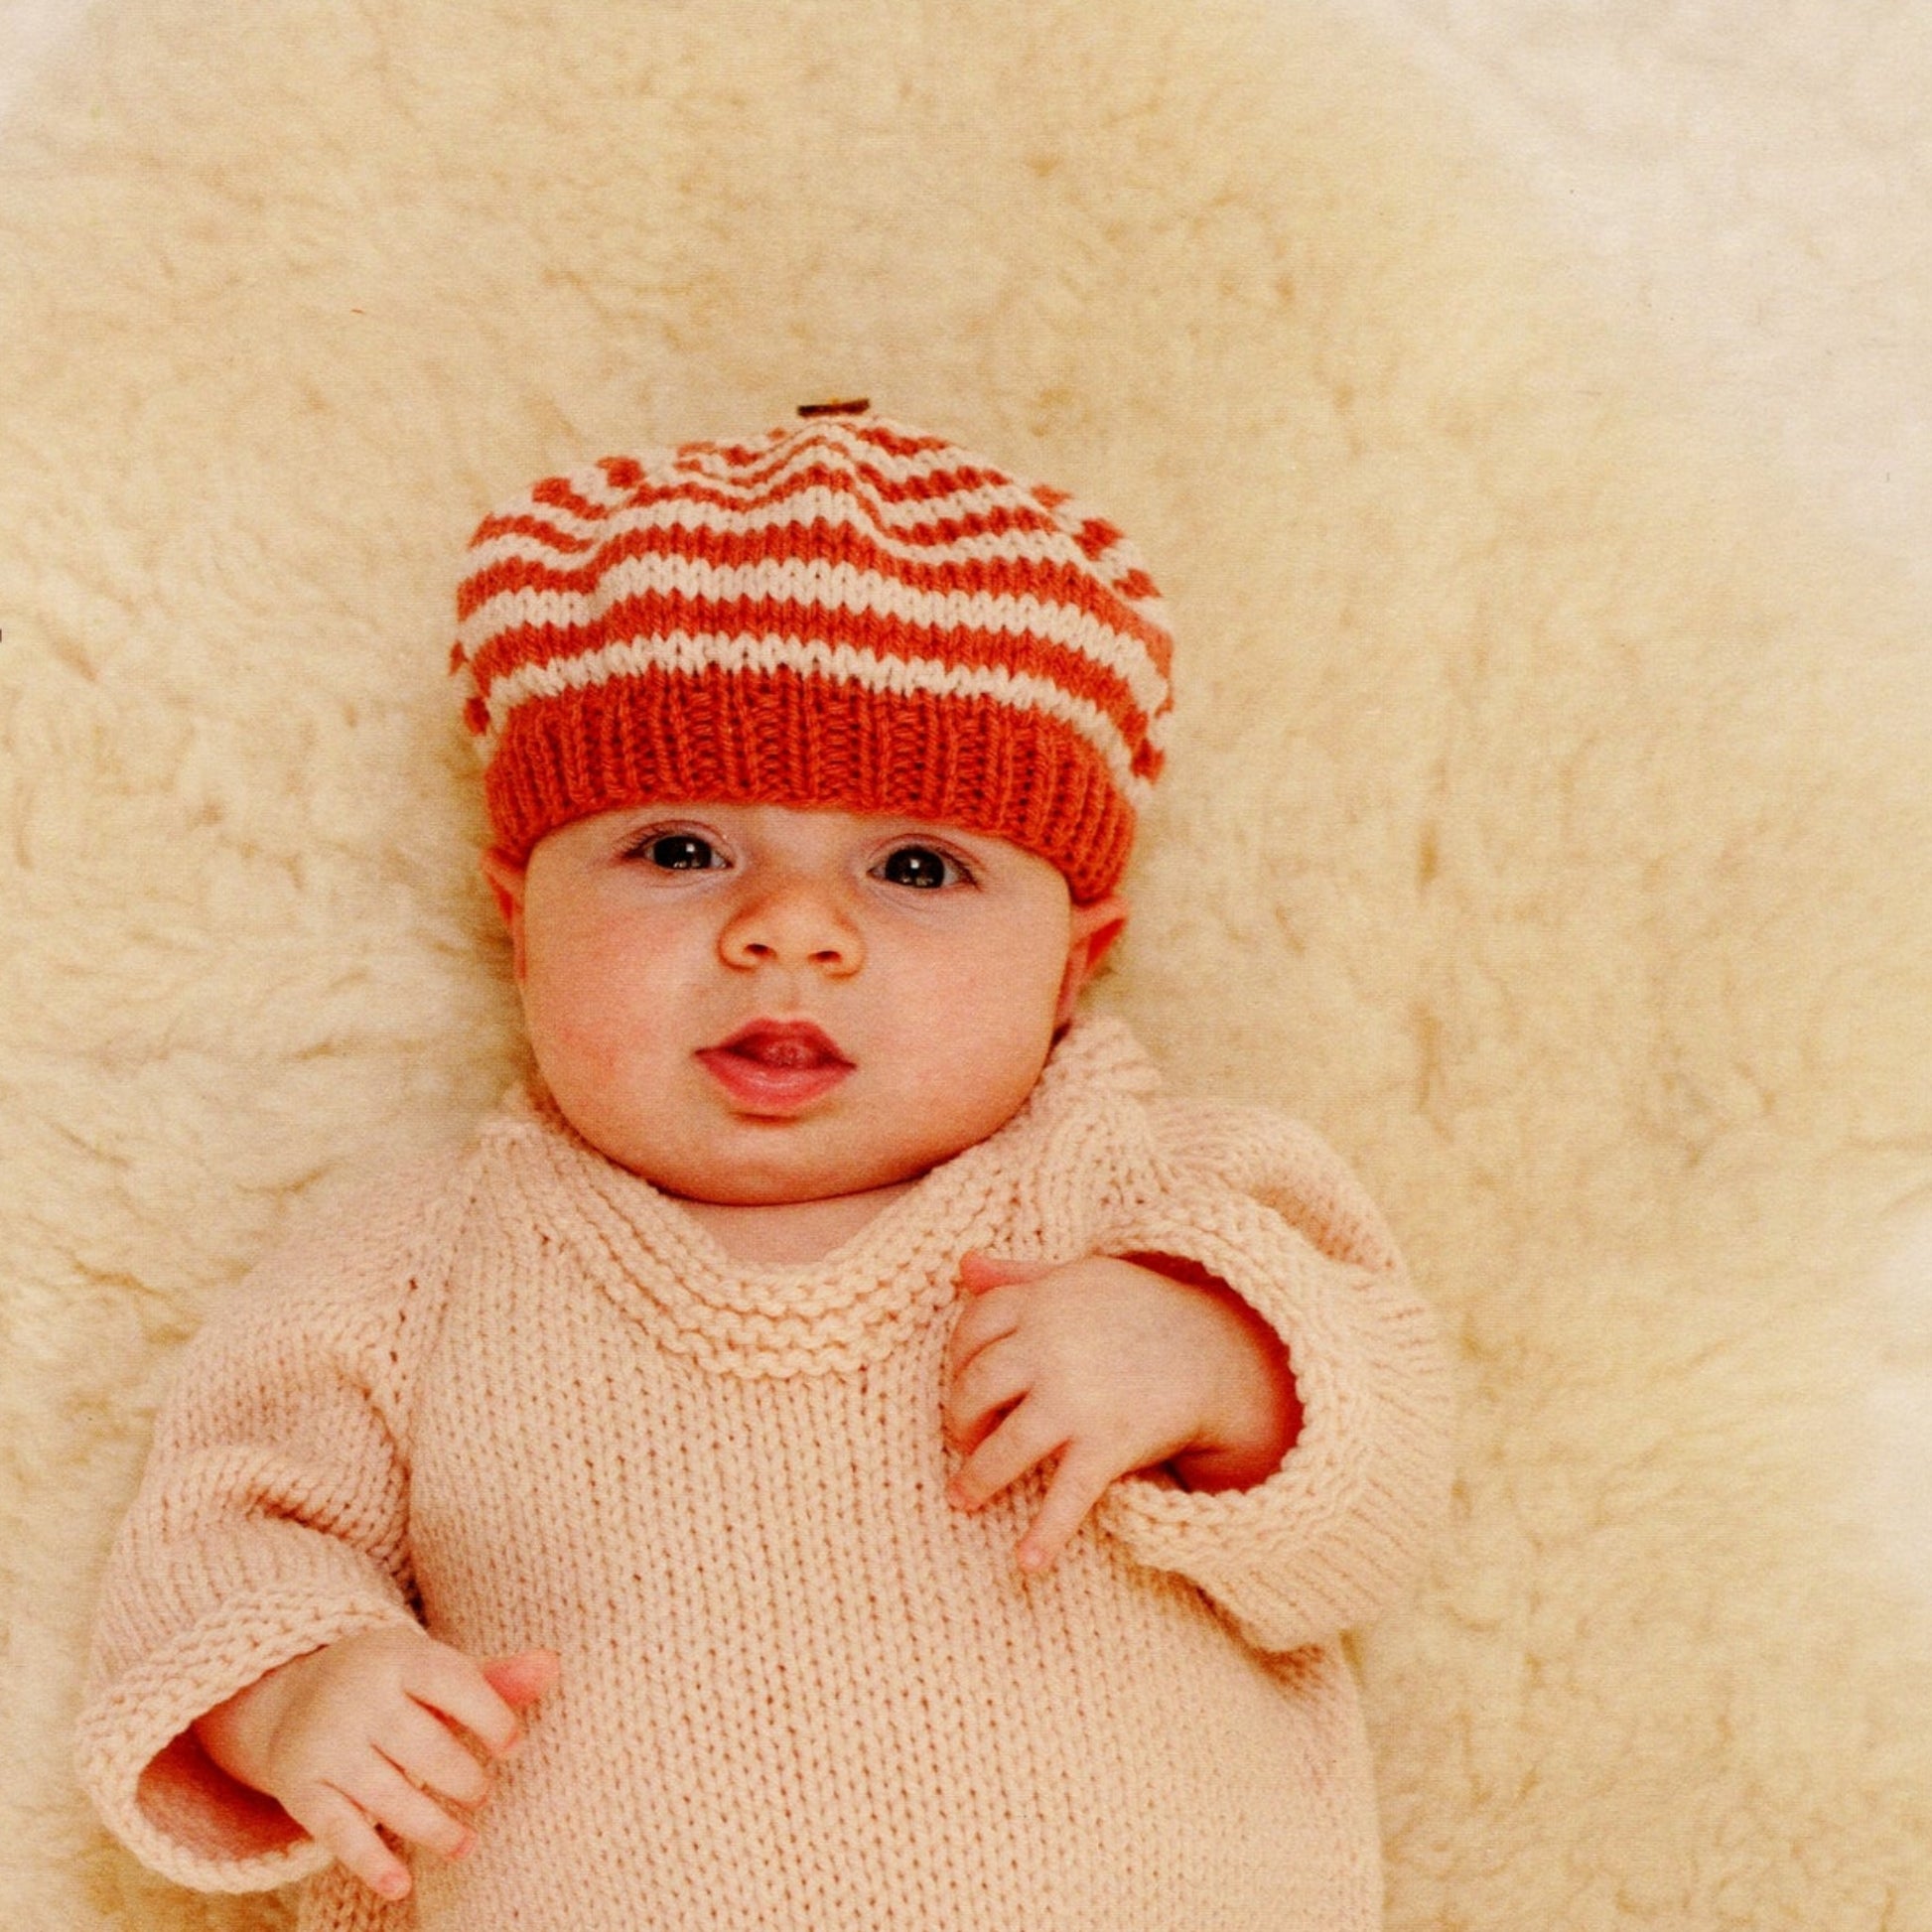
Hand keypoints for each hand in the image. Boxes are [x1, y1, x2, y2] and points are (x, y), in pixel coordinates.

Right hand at [193, 1627, 558, 1900]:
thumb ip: (494, 1678)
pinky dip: (370, 1862)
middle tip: (483, 1795)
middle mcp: (358, 1697)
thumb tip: (553, 1667)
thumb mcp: (435, 1671)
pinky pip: (337, 1830)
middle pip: (419, 1745)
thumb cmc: (394, 1685)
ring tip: (466, 1844)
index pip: (453, 1683)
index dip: (491, 1716)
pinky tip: (401, 1886)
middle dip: (460, 1777)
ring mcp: (326, 1743)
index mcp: (399, 1657)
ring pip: (384, 1794)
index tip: (514, 1748)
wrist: (294, 1694)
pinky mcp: (302, 1787)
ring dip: (431, 1827)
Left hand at [942, 1252, 1298, 1573]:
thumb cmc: (1140, 1310)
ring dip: (978, 1478)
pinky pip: (1069, 1493)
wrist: (1217, 1349)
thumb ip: (1020, 1275)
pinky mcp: (1110, 1442)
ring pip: (1006, 1444)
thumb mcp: (1081, 1279)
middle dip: (960, 1419)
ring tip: (962, 1499)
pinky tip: (1027, 1564)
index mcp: (1044, 1302)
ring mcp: (1079, 1398)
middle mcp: (1052, 1348)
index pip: (973, 1326)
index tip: (964, 1384)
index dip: (958, 1360)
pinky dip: (1047, 1533)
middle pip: (976, 1386)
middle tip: (965, 1441)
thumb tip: (964, 1265)